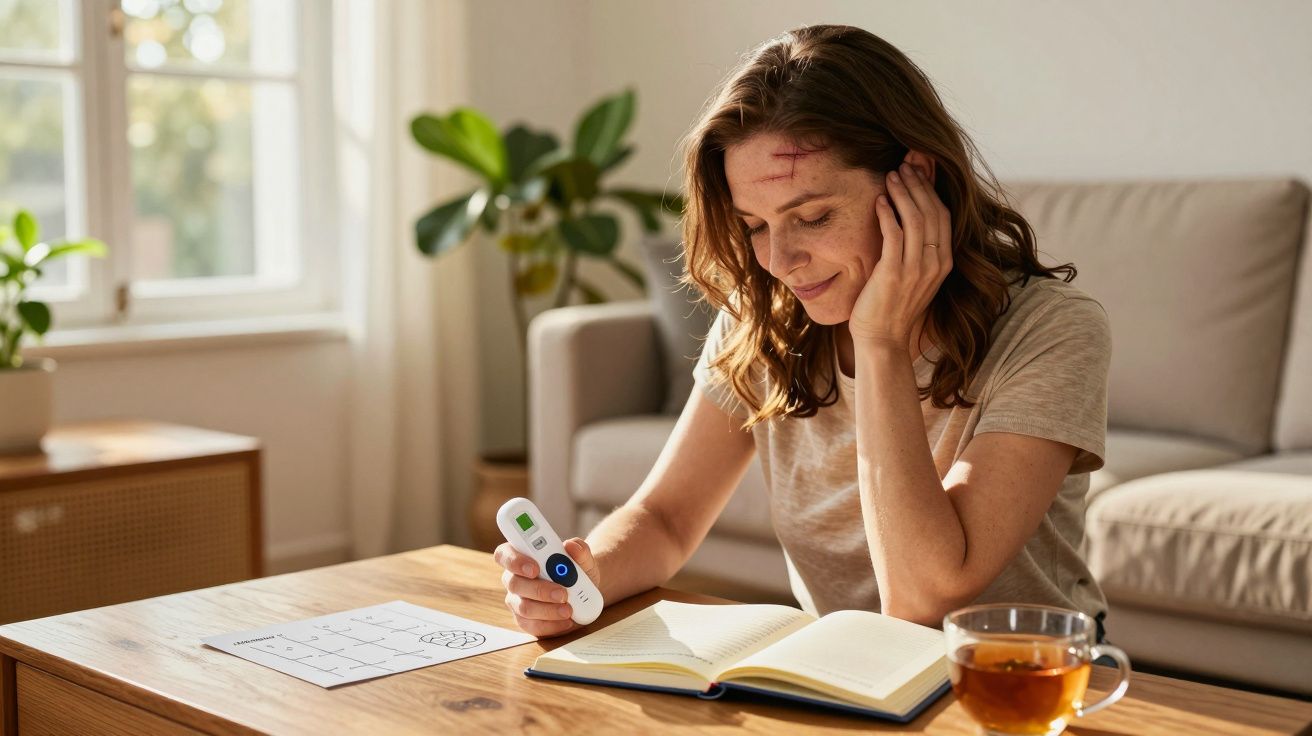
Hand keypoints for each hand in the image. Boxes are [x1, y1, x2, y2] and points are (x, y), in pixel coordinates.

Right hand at [494, 537, 600, 636]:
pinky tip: (567, 621)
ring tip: (568, 609)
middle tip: (562, 593)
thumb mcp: (583, 558)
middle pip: (514, 583)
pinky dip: (552, 625)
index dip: (515, 560)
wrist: (585, 592)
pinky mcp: (524, 620)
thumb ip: (580, 550)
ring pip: (524, 607)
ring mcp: (517, 600)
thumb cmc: (578, 570)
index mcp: (521, 555)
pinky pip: (532, 626)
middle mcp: (514, 577)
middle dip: (539, 589)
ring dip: (548, 610)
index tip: (534, 568)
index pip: (504, 554)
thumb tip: (571, 546)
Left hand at [849, 161, 952, 347]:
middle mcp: (935, 264)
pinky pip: (894, 235)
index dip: (931, 190)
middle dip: (918, 184)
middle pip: (932, 212)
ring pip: (916, 219)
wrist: (882, 339)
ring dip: (903, 193)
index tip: (918, 171)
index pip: (943, 215)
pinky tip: (879, 200)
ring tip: (891, 175)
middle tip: (904, 165)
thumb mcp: (914, 275)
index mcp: (944, 262)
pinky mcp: (894, 273)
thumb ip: (918, 250)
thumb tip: (909, 220)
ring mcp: (917, 269)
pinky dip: (888, 214)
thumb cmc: (892, 306)